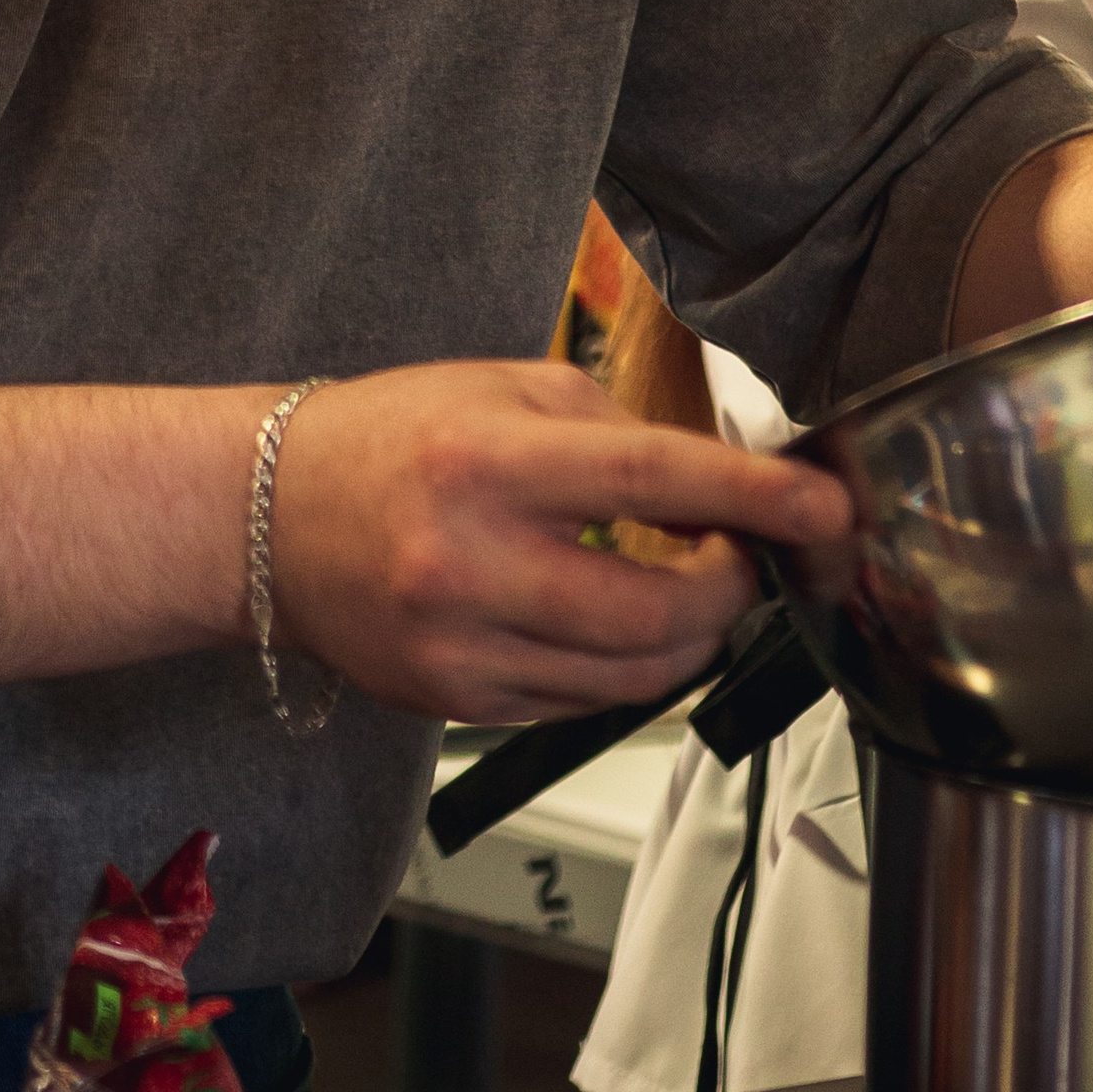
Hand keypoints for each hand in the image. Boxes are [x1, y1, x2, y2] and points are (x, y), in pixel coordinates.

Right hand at [268, 356, 850, 726]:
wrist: (266, 517)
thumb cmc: (387, 437)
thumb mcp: (502, 386)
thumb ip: (613, 426)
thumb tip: (716, 478)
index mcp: (487, 461)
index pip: (650, 479)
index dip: (753, 497)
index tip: (826, 507)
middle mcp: (472, 563)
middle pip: (657, 613)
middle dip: (732, 589)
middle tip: (746, 554)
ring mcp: (462, 648)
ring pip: (633, 678)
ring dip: (689, 636)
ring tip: (689, 588)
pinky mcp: (456, 703)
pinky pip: (582, 705)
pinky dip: (625, 668)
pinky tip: (615, 619)